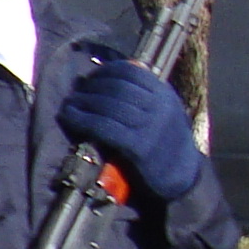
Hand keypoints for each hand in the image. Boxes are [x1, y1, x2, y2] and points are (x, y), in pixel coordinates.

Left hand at [60, 54, 203, 201]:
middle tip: (75, 94)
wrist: (181, 176)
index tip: (90, 78)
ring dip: (83, 103)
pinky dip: (83, 120)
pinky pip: (106, 128)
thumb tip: (102, 80)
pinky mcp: (139, 148)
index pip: (131, 72)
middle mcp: (159, 107)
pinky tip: (70, 119)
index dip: (106, 72)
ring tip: (68, 106)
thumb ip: (141, 95)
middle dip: (91, 88)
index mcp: (164, 94)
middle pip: (117, 87)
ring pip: (109, 107)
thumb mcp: (161, 111)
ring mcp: (151, 127)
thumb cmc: (163, 141)